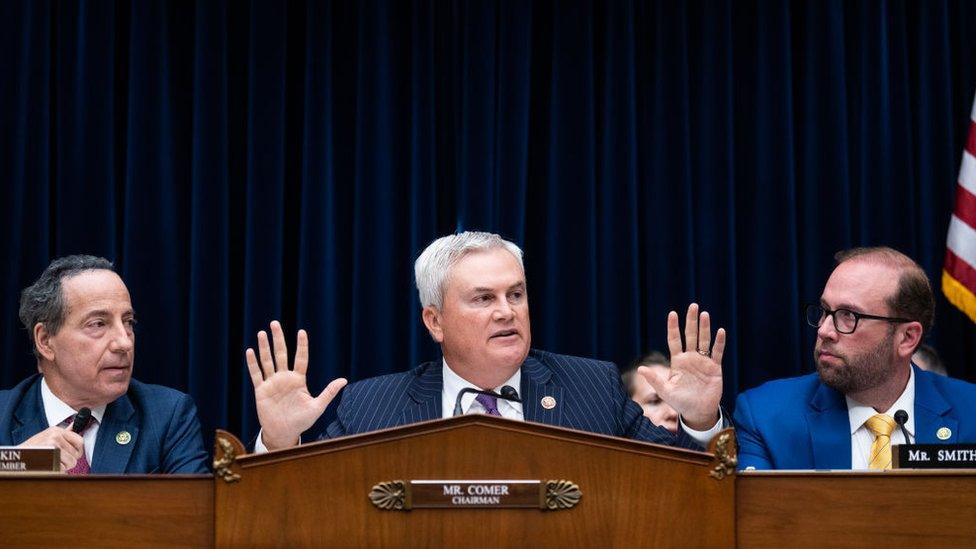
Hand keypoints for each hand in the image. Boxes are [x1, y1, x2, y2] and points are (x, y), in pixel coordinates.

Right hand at [19, 426, 83, 470]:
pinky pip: (63, 469)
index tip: (73, 454)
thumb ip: (63, 433)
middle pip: (76, 454)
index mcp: (57, 431)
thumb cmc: (33, 447)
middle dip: (69, 460)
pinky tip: (49, 466)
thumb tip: (75, 425)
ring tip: (52, 461)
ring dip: (64, 466)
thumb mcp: (48, 435)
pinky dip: (58, 470)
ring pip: (71, 462)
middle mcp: (56, 437)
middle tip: (58, 459)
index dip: (78, 450)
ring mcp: (52, 447)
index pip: (80, 441)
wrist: (18, 456)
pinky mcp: (49, 457)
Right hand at [245, 321, 346, 449]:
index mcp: (299, 380)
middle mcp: (285, 378)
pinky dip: (253, 364)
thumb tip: (344, 380)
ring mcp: (272, 383)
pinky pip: (256, 374)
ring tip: (262, 333)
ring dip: (264, 347)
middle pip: (281, 354)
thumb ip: (329, 392)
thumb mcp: (317, 406)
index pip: (301, 358)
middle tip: (274, 323)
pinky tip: (250, 351)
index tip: (301, 332)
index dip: (301, 345)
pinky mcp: (261, 391)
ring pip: (267, 361)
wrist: (284, 433)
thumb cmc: (302, 421)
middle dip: (278, 339)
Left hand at [640, 303, 724, 430]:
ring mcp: (703, 362)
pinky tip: (720, 331)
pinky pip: (717, 352)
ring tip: (704, 314)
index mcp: (678, 361)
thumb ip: (655, 379)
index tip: (672, 314)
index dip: (673, 327)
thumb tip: (640, 369)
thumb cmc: (680, 402)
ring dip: (705, 328)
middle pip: (691, 335)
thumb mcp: (666, 391)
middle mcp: (690, 358)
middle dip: (691, 321)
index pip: (675, 340)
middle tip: (693, 306)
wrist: (698, 412)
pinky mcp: (715, 368)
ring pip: (704, 341)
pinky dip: (719, 342)